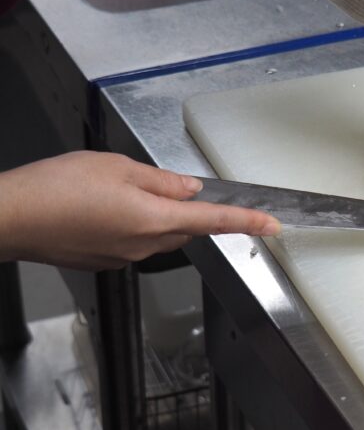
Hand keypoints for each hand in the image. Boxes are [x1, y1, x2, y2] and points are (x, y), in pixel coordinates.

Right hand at [0, 152, 280, 270]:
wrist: (10, 217)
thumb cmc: (58, 188)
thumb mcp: (117, 167)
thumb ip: (160, 180)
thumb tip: (189, 189)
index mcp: (155, 219)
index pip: (214, 221)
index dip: (247, 221)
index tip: (272, 225)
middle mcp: (145, 245)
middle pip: (184, 227)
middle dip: (182, 207)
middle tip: (155, 183)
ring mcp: (124, 257)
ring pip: (158, 234)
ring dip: (153, 214)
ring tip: (115, 190)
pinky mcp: (105, 261)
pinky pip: (133, 241)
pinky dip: (131, 224)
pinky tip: (103, 208)